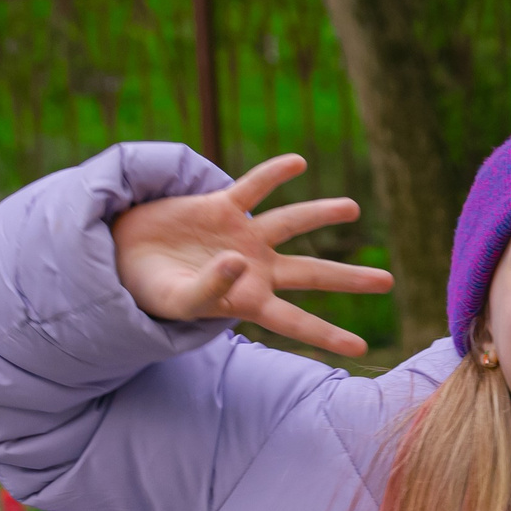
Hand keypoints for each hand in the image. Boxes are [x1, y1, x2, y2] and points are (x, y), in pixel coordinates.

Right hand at [110, 154, 392, 355]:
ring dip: (322, 214)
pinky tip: (298, 162)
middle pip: (313, 274)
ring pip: (292, 223)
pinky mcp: (222, 206)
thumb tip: (240, 260)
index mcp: (249, 301)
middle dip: (350, 279)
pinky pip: (254, 187)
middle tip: (389, 282)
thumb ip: (211, 288)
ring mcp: (242, 235)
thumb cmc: (151, 290)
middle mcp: (256, 268)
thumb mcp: (179, 300)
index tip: (362, 348)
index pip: (295, 321)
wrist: (121, 257)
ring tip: (353, 209)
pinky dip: (273, 174)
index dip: (327, 335)